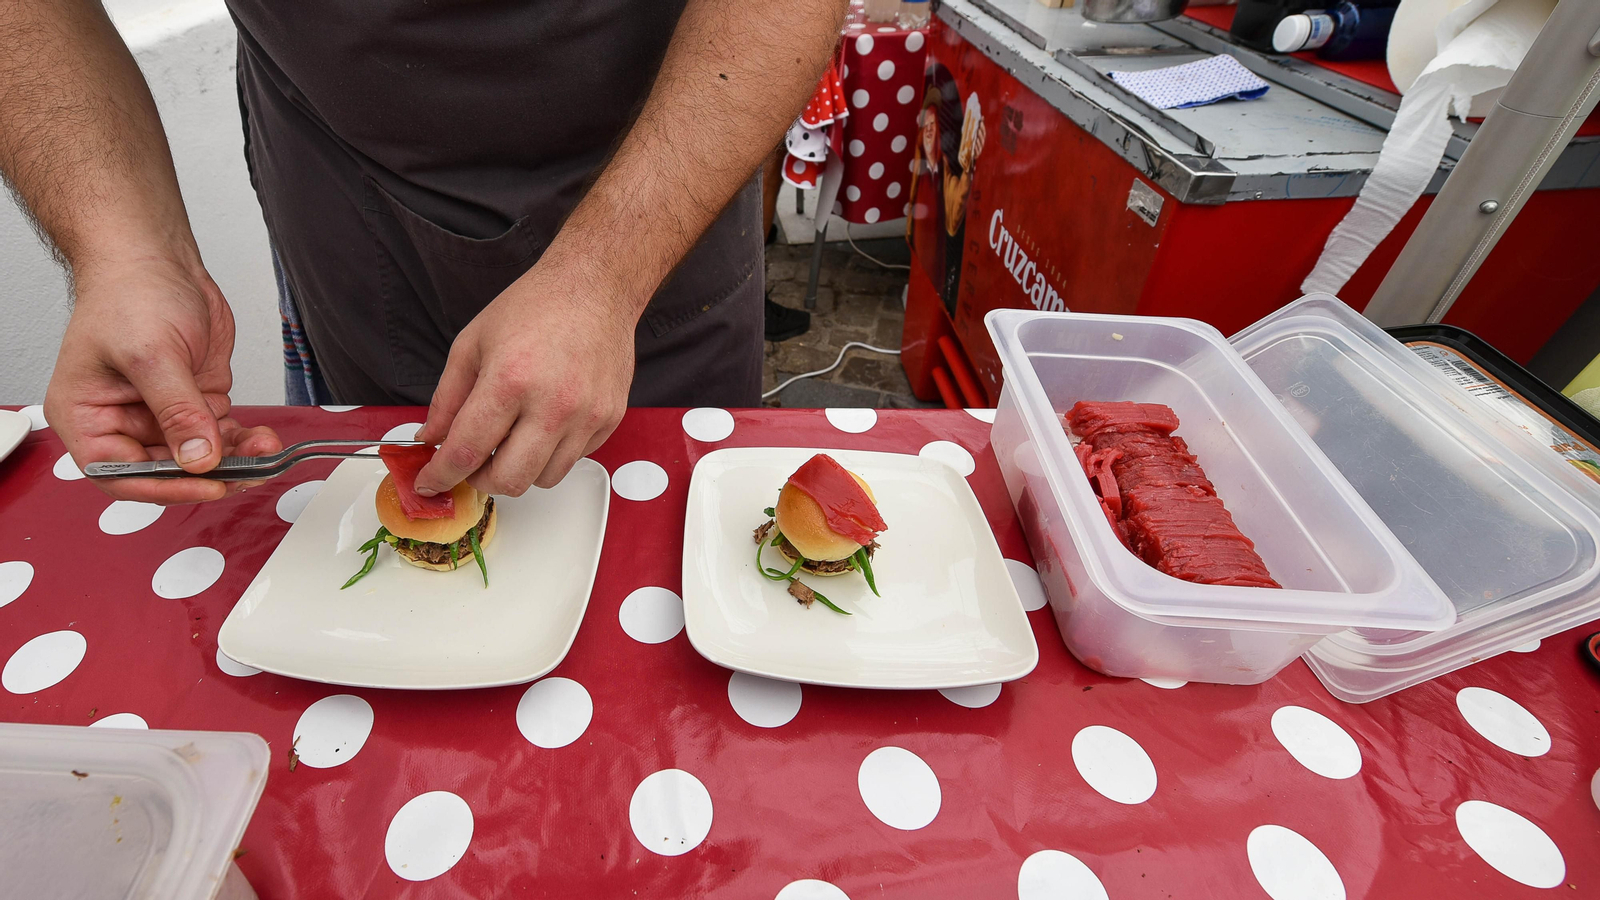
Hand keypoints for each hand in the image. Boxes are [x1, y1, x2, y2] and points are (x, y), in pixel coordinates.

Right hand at [43, 256, 281, 503]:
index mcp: (87, 417)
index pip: (120, 474)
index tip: (205, 484)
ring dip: (234, 459)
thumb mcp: (152, 355)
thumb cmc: (130, 294)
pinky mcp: (194, 402)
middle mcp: (122, 422)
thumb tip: (197, 458)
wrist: (158, 259)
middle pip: (166, 472)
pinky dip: (242, 441)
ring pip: (199, 458)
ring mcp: (161, 414)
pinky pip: (220, 435)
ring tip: (264, 451)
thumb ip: (177, 411)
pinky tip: (262, 439)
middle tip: (247, 472)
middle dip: (209, 473)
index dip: (164, 487)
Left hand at [413, 259, 632, 496]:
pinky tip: (544, 424)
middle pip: (509, 480)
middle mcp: (553, 404)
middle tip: (473, 462)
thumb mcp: (472, 343)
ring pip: (544, 478)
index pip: (466, 450)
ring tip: (512, 440)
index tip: (430, 483)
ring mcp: (586, 415)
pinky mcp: (609, 419)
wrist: (595, 288)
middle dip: (480, 480)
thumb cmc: (534, 307)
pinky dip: (552, 453)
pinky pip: (574, 459)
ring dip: (519, 469)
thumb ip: (447, 398)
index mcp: (509, 381)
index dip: (441, 475)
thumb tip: (432, 439)